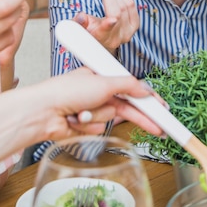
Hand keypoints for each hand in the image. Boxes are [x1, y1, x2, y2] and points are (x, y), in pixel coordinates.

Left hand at [0, 68, 166, 181]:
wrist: (43, 111)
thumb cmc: (67, 91)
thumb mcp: (102, 82)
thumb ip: (128, 86)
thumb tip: (147, 89)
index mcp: (100, 77)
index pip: (131, 88)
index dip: (148, 100)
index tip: (163, 109)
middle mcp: (96, 93)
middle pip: (126, 107)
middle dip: (139, 117)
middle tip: (160, 128)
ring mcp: (90, 110)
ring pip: (109, 119)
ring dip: (98, 117)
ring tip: (81, 113)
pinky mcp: (84, 127)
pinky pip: (97, 129)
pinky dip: (88, 126)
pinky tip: (76, 121)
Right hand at [72, 0, 138, 50]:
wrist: (101, 39)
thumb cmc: (88, 30)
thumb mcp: (78, 27)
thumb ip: (78, 22)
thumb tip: (81, 17)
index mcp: (100, 38)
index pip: (105, 32)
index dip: (108, 26)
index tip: (111, 20)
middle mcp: (116, 38)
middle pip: (116, 12)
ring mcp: (128, 32)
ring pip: (125, 6)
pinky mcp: (134, 26)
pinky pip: (131, 6)